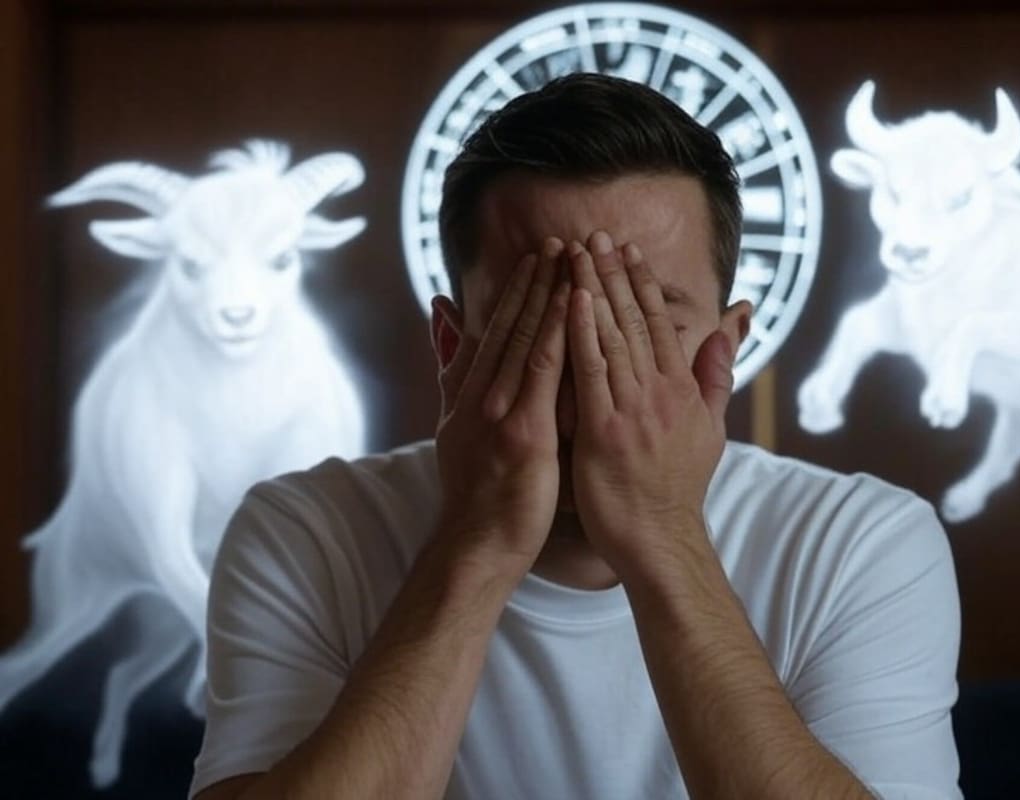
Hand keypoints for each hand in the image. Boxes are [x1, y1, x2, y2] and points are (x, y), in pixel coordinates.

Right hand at [433, 238, 569, 569]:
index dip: (515, 291)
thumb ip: (452, 372)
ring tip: (568, 256)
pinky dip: (558, 331)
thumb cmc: (477, 494)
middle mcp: (481, 394)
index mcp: (469, 393)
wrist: (476, 544)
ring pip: (527, 338)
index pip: (494, 330)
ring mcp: (500, 410)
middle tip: (558, 240)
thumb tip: (441, 319)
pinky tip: (574, 303)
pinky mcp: (523, 431)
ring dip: (548, 293)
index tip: (537, 256)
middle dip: (535, 280)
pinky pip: (545, 371)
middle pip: (510, 325)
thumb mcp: (453, 426)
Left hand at [565, 231, 733, 576]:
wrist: (660, 537)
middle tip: (596, 234)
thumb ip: (718, 373)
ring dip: (594, 290)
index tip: (626, 249)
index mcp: (682, 389)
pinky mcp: (605, 429)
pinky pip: (592, 371)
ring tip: (578, 252)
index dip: (642, 284)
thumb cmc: (679, 486)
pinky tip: (572, 299)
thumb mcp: (712, 427)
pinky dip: (582, 332)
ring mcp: (633, 409)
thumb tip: (733, 325)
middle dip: (613, 274)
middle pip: (635, 320)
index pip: (661, 324)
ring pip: (612, 336)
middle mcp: (660, 391)